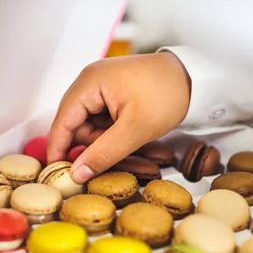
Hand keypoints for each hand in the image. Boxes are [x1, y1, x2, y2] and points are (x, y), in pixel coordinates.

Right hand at [47, 52, 190, 182]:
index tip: (57, 174)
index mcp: (89, 83)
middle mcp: (90, 82)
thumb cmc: (166, 95)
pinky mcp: (113, 94)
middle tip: (119, 151)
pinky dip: (114, 133)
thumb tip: (77, 174)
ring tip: (133, 139)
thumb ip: (103, 154)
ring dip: (107, 140)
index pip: (62, 121)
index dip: (58, 149)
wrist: (195, 77)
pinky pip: (104, 121)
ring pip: (92, 126)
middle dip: (94, 144)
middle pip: (77, 126)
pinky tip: (132, 134)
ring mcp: (102, 87)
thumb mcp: (135, 130)